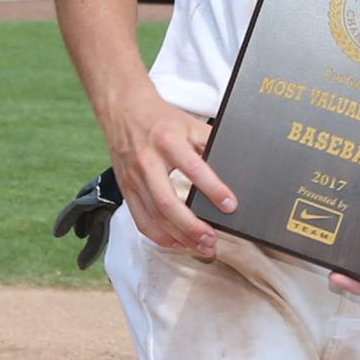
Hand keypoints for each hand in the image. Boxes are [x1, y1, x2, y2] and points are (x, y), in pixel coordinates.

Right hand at [107, 86, 235, 254]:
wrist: (125, 112)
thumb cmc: (163, 120)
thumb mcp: (190, 124)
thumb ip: (209, 143)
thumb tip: (233, 164)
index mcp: (168, 141)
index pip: (193, 168)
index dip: (213, 188)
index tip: (230, 205)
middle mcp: (148, 162)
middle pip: (168, 203)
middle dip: (192, 226)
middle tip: (212, 240)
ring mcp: (133, 179)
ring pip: (155, 217)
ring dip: (179, 237)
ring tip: (201, 247)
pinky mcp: (125, 191)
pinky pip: (141, 221)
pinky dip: (160, 237)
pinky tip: (177, 243)